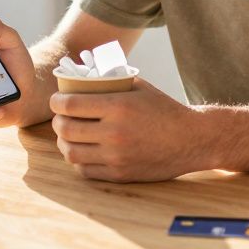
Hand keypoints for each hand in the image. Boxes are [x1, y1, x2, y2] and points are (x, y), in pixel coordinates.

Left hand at [49, 78, 208, 181]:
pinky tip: (82, 152)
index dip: (56, 102)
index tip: (57, 100)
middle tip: (60, 118)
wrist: (192, 139)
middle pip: (65, 129)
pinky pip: (85, 170)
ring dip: (64, 143)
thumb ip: (111, 81)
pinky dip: (78, 160)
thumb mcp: (139, 87)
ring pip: (71, 153)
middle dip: (57, 122)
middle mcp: (114, 133)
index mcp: (118, 106)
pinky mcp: (120, 174)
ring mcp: (117, 156)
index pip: (70, 105)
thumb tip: (82, 73)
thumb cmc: (164, 109)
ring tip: (68, 136)